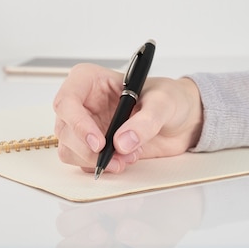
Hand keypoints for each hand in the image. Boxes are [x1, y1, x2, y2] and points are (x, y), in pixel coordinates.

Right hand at [53, 63, 203, 173]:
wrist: (183, 119)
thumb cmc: (169, 98)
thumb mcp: (163, 102)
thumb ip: (145, 121)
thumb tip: (122, 142)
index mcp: (89, 81)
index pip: (67, 100)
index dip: (77, 123)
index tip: (99, 142)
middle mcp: (82, 103)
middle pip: (65, 130)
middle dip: (88, 149)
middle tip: (117, 157)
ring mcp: (85, 126)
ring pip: (69, 149)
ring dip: (95, 160)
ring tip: (126, 158)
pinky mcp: (92, 146)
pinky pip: (82, 162)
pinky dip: (102, 166)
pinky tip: (124, 160)